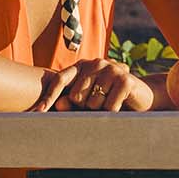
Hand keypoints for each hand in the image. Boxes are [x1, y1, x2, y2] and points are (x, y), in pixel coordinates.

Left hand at [33, 60, 152, 111]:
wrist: (141, 96)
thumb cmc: (109, 99)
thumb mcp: (89, 101)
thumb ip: (73, 103)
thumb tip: (59, 105)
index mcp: (82, 66)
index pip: (60, 80)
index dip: (48, 97)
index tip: (37, 113)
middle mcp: (95, 63)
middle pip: (76, 97)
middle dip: (85, 108)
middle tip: (99, 104)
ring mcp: (111, 69)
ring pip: (92, 103)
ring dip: (100, 110)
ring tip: (110, 102)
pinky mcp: (125, 80)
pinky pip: (109, 107)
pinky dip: (113, 112)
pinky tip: (120, 104)